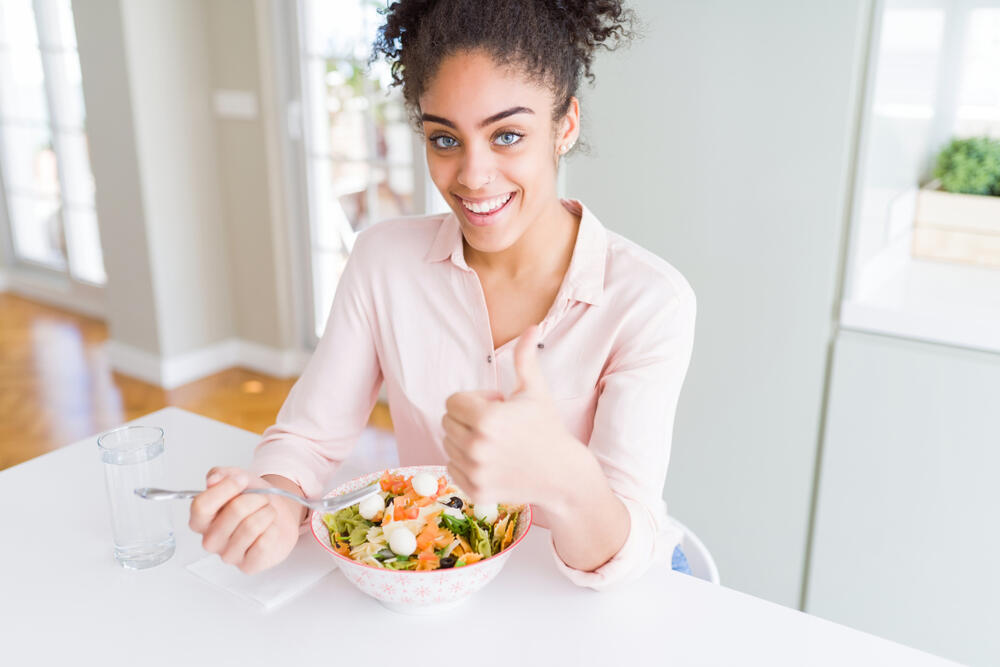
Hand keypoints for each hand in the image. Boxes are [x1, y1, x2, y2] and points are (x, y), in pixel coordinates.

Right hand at [188, 467, 302, 573]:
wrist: (277, 515)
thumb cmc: (254, 500)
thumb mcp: (238, 478)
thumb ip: (222, 474)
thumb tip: (213, 480)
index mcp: (201, 520)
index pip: (201, 505)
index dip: (225, 488)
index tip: (241, 480)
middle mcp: (210, 540)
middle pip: (234, 511)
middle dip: (255, 498)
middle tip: (261, 499)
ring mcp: (228, 555)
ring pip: (251, 526)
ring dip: (267, 513)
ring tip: (267, 513)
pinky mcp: (248, 565)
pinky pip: (263, 544)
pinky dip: (273, 530)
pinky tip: (270, 530)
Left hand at [442, 324, 575, 507]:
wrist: (563, 475)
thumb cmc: (548, 428)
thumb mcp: (536, 391)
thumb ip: (525, 358)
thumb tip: (532, 327)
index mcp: (486, 419)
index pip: (452, 401)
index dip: (475, 400)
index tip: (498, 406)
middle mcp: (476, 447)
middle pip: (447, 422)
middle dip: (468, 419)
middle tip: (499, 425)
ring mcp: (475, 472)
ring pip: (448, 445)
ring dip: (466, 440)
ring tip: (496, 442)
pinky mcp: (475, 492)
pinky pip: (452, 468)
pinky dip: (466, 463)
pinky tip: (493, 461)